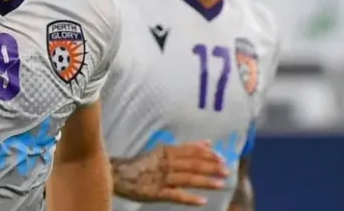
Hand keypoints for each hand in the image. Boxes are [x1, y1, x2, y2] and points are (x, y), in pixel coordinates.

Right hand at [113, 141, 229, 205]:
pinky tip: (202, 201)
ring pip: (186, 179)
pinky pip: (175, 195)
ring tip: (220, 184)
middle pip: (191, 164)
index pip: (190, 151)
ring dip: (204, 181)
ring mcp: (160, 178)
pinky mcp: (155, 192)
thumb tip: (207, 143)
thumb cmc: (141, 164)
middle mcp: (164, 163)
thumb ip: (185, 149)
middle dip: (210, 167)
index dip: (207, 155)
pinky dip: (189, 198)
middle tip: (226, 170)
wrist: (117, 175)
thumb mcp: (162, 152)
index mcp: (166, 152)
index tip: (222, 158)